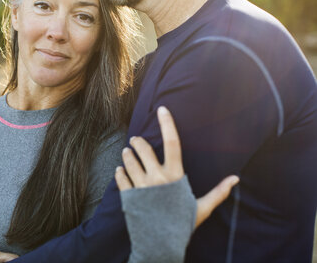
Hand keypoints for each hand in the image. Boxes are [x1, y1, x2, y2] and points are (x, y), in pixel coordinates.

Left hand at [115, 106, 238, 227]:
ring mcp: (141, 186)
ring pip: (129, 160)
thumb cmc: (182, 225)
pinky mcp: (128, 196)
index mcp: (175, 177)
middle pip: (144, 149)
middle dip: (137, 141)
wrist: (160, 245)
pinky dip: (119, 171)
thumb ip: (218, 192)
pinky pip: (120, 177)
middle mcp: (157, 178)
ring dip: (127, 154)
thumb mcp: (201, 208)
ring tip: (127, 152)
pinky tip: (121, 170)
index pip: (173, 143)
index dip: (167, 124)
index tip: (162, 109)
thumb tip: (236, 179)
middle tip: (135, 140)